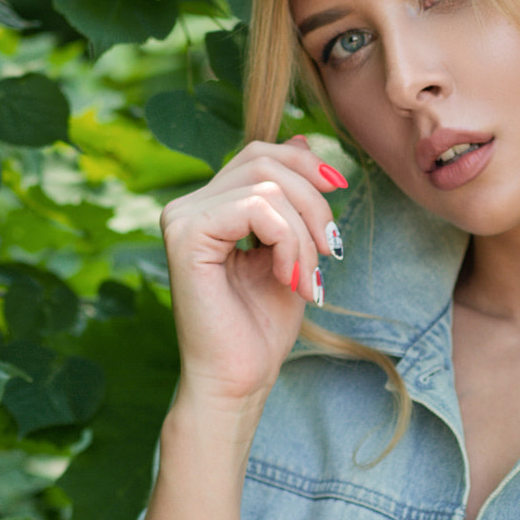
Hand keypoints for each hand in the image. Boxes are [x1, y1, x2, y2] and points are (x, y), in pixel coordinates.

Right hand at [157, 137, 346, 406]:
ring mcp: (181, 218)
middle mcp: (187, 206)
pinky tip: (288, 279)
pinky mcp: (185, 236)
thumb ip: (291, 198)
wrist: (239, 380)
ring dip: (304, 233)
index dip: (306, 166)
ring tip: (307, 277)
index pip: (260, 155)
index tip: (338, 198)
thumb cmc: (261, 326)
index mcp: (209, 206)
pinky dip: (288, 243)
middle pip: (265, 160)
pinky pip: (256, 209)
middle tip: (331, 249)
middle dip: (313, 200)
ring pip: (267, 186)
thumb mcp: (290, 248)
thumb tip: (300, 138)